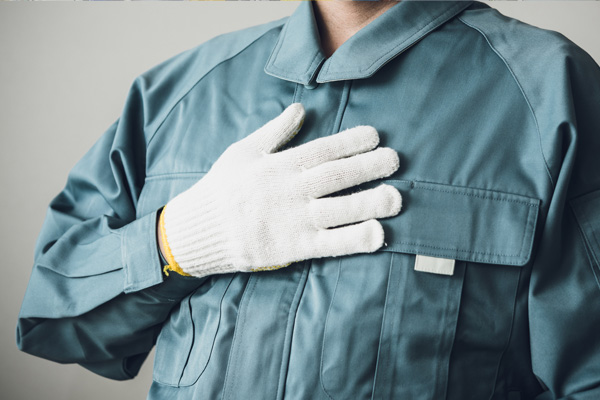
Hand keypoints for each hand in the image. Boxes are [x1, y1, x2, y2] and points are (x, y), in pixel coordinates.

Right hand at [159, 103, 401, 276]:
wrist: (198, 230)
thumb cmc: (222, 188)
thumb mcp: (242, 151)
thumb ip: (274, 132)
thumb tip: (300, 109)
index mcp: (278, 165)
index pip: (322, 150)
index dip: (351, 141)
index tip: (375, 136)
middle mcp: (289, 191)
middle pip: (336, 176)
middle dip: (368, 166)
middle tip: (395, 160)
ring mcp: (293, 220)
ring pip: (338, 209)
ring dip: (370, 202)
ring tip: (396, 196)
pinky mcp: (293, 248)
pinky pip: (330, 244)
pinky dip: (354, 239)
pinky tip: (378, 234)